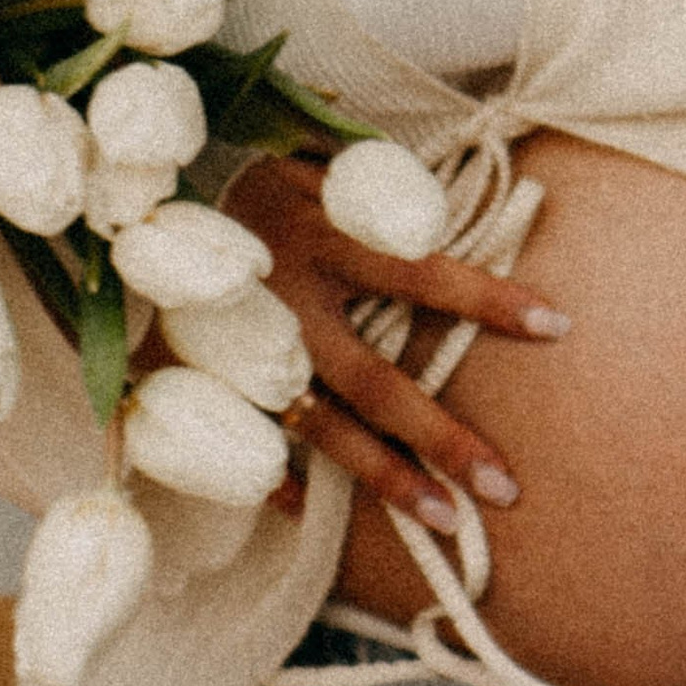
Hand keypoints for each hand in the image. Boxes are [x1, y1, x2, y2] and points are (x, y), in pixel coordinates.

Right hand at [224, 150, 566, 533]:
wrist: (131, 211)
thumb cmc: (248, 182)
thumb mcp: (309, 163)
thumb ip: (372, 188)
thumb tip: (442, 205)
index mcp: (321, 238)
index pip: (420, 272)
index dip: (486, 299)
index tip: (554, 323)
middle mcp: (289, 306)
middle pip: (378, 382)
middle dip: (443, 437)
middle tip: (505, 486)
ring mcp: (246, 357)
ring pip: (326, 431)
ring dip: (386, 479)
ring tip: (445, 522)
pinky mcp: (206, 387)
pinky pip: (252, 447)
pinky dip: (283, 482)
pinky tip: (320, 515)